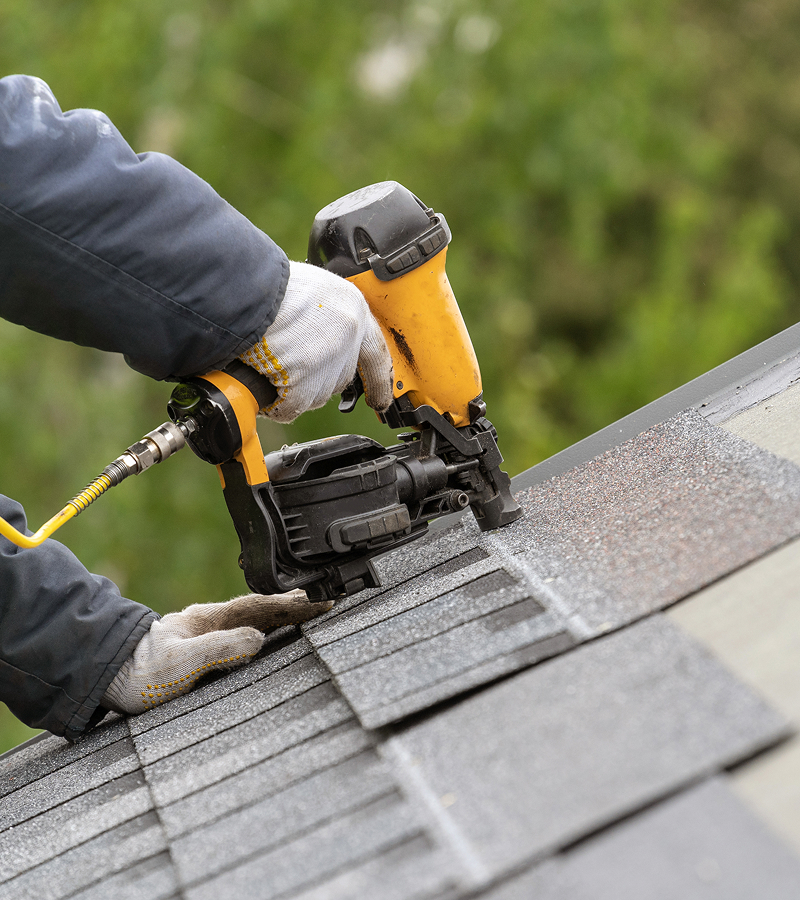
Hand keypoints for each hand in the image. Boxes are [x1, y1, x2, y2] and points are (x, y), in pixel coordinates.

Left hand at [101, 590, 330, 713]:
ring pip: (253, 620)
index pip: (261, 607)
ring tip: (307, 614)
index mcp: (209, 619)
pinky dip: (265, 629)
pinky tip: (270, 636)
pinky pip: (243, 633)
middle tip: (326, 602)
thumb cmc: (138, 674)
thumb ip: (220, 649)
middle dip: (294, 606)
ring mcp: (205, 634)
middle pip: (261, 609)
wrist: (106, 678)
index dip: (293, 606)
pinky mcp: (201, 650)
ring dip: (282, 617)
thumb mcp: (181, 663)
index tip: (321, 602)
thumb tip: (258, 639)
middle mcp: (210, 622)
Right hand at [239, 261, 393, 423]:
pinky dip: (275, 403)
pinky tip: (262, 383)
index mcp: (351, 306)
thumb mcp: (309, 289)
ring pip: (316, 395)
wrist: (242, 286)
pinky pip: (293, 407)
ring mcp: (328, 358)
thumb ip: (323, 316)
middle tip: (288, 368)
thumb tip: (317, 340)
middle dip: (315, 380)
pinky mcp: (304, 379)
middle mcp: (348, 333)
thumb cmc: (264, 282)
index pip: (376, 352)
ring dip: (292, 390)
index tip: (381, 399)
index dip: (379, 379)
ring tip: (267, 364)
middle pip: (340, 378)